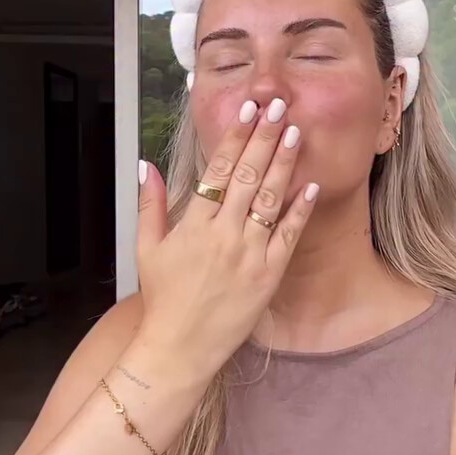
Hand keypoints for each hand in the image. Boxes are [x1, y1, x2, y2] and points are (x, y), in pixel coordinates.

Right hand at [135, 97, 318, 378]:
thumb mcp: (147, 249)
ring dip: (284, 164)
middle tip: (280, 106)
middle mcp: (224, 235)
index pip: (218, 170)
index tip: (249, 110)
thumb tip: (145, 165)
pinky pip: (287, 236)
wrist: (181, 347)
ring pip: (270, 200)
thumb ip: (150, 204)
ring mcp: (249, 255)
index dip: (235, 137)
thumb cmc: (163, 299)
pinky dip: (299, 210)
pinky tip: (310, 186)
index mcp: (193, 226)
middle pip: (248, 176)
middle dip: (265, 138)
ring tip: (296, 133)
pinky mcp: (268, 276)